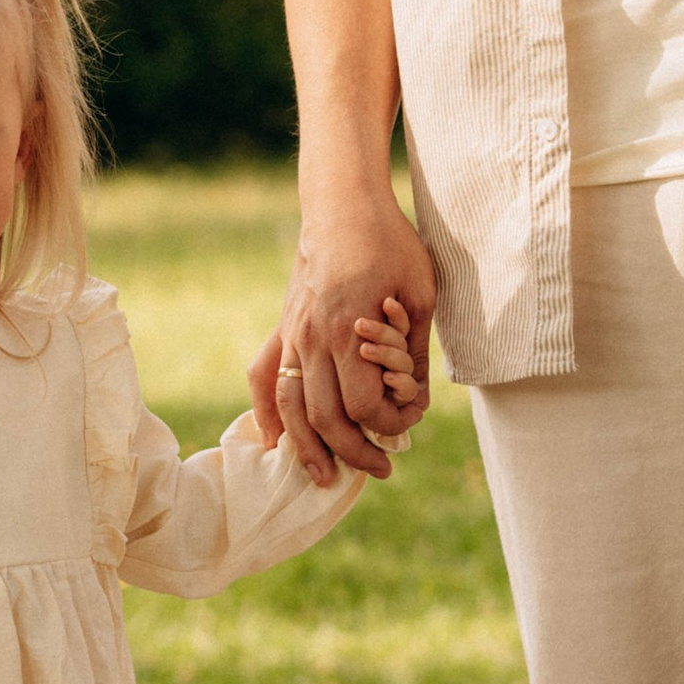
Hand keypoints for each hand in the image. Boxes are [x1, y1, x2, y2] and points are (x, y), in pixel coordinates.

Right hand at [252, 203, 437, 485]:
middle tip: (381, 469)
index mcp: (349, 332)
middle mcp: (312, 339)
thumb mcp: (421, 295)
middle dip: (354, 453)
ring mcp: (291, 334)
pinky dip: (266, 415)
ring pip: (289, 408)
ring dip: (307, 449)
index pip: (363, 406)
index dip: (391, 423)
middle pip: (325, 419)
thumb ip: (415, 352)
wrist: (344, 206)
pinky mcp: (283, 328)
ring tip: (326, 477)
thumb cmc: (391, 244)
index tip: (411, 419)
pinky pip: (263, 378)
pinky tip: (276, 443)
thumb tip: (414, 399)